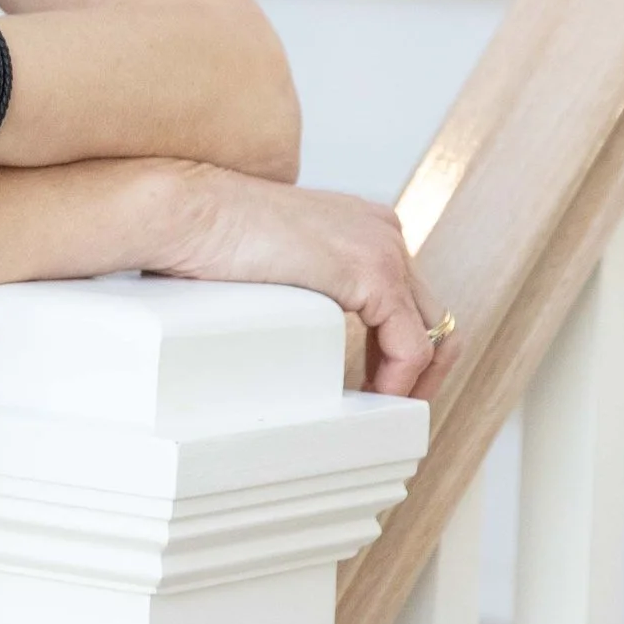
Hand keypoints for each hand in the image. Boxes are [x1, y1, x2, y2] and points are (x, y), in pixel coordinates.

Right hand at [156, 163, 457, 397]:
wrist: (189, 212)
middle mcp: (383, 230)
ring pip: (434, 334)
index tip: (377, 384)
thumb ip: (300, 283)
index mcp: (361, 223)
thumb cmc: (205, 237)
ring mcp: (384, 249)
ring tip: (384, 411)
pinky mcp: (374, 274)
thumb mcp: (271, 261)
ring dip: (414, 381)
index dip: (400, 347)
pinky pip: (412, 348)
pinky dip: (399, 382)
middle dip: (420, 369)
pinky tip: (370, 398)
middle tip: (391, 406)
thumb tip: (294, 330)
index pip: (408, 295)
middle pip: (433, 315)